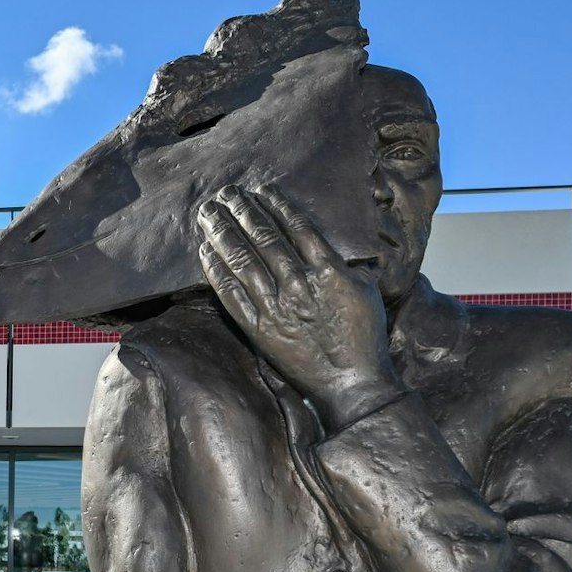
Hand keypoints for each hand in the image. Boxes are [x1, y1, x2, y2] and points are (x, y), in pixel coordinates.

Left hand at [197, 184, 402, 429]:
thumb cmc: (363, 337)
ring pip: (243, 260)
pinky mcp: (259, 329)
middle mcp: (298, 284)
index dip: (276, 206)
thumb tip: (327, 244)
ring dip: (223, 233)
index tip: (260, 190)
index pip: (297, 227)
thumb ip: (344, 263)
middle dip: (242, 211)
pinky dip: (217, 271)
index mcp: (328, 270)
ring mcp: (276, 307)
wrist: (351, 382)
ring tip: (208, 213)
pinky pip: (231, 295)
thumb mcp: (366, 289)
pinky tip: (206, 252)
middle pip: (264, 238)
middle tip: (225, 192)